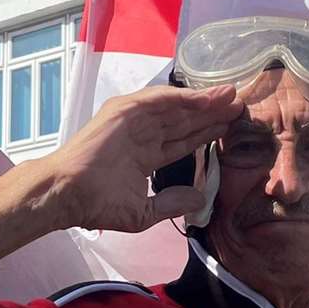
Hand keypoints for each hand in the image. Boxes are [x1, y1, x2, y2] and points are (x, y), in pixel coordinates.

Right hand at [0, 85, 241, 274]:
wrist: (69, 194)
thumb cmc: (98, 204)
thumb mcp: (143, 212)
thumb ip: (171, 204)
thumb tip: (200, 199)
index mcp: (144, 156)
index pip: (183, 141)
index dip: (206, 134)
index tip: (231, 127)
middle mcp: (140, 134)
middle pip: (184, 121)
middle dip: (211, 113)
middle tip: (239, 104)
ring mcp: (132, 120)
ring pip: (175, 108)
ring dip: (202, 101)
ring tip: (230, 95)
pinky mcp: (124, 110)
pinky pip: (159, 101)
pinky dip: (182, 98)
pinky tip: (204, 97)